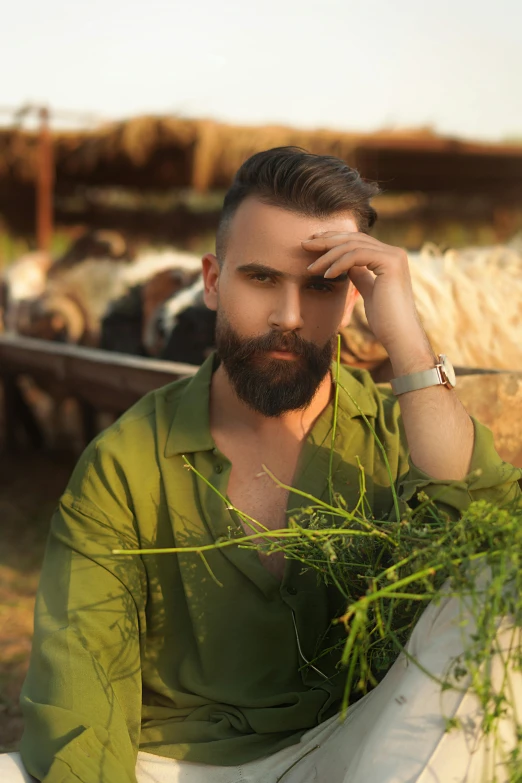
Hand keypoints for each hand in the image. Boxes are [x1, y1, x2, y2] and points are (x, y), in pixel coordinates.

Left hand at [302, 232, 432, 363]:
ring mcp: (394, 256)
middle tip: (304, 244)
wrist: (400, 336)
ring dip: (327, 255)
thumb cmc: (385, 320)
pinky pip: (357, 256)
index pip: (357, 241)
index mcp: (389, 258)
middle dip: (327, 240)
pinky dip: (338, 264)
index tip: (313, 245)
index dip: (333, 240)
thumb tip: (348, 265)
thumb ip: (360, 275)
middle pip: (354, 238)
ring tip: (311, 268)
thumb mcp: (369, 292)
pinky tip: (326, 275)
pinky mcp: (391, 263)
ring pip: (353, 245)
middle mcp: (394, 253)